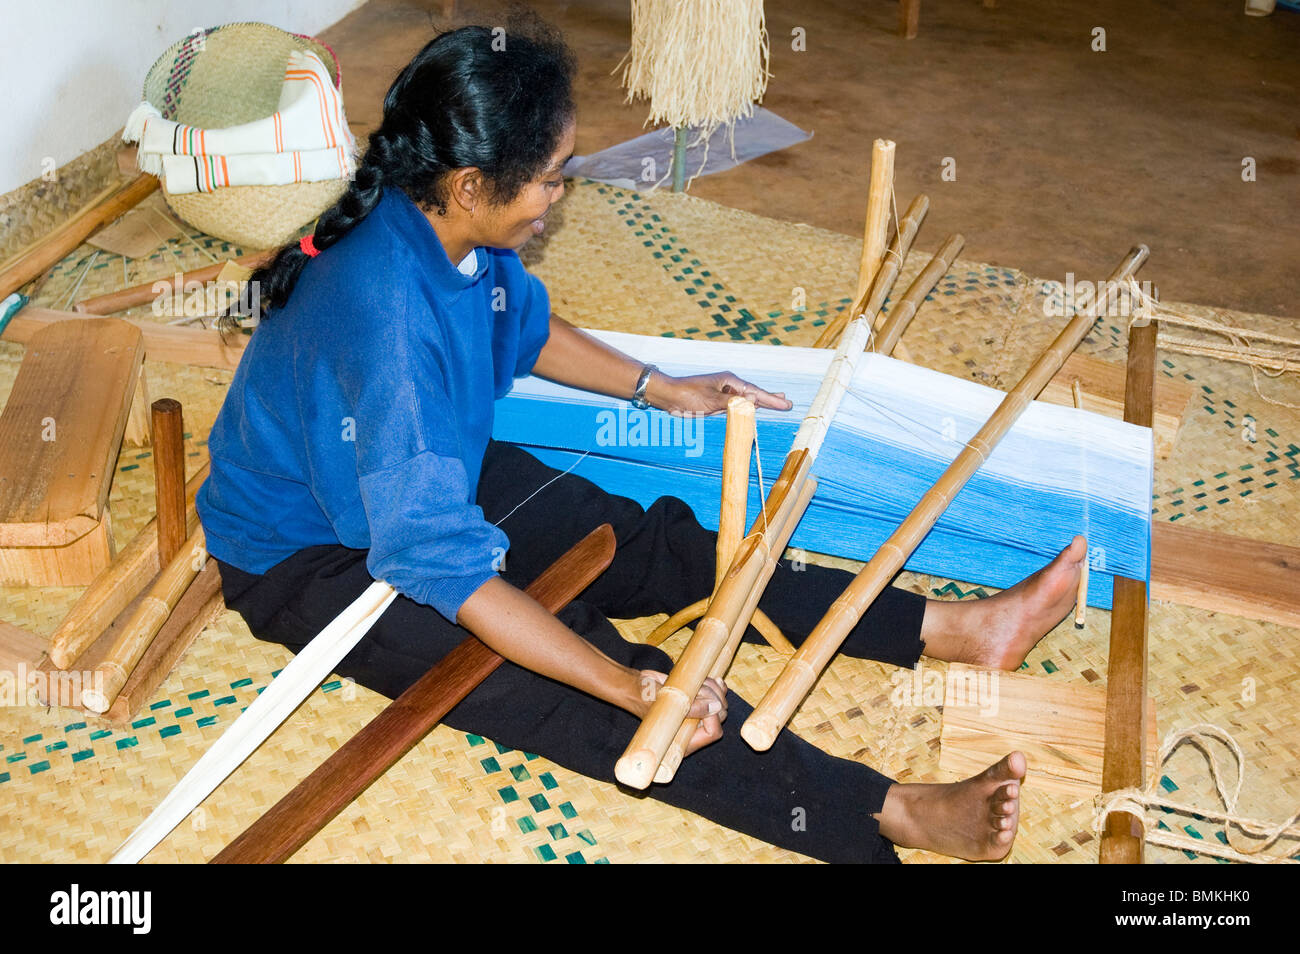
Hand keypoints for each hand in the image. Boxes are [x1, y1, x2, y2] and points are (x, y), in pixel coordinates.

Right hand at [637, 670, 728, 756]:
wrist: (638, 686)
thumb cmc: (645, 698)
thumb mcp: (666, 702)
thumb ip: (691, 707)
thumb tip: (716, 706)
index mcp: (685, 740)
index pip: (713, 732)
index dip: (712, 716)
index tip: (700, 701)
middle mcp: (694, 729)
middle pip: (720, 716)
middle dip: (713, 697)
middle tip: (696, 687)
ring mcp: (698, 714)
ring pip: (720, 702)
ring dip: (713, 688)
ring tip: (696, 682)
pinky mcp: (699, 699)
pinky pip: (718, 694)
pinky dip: (716, 685)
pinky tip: (710, 679)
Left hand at [648, 370, 793, 415]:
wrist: (668, 396)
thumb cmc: (688, 395)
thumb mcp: (712, 400)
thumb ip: (733, 402)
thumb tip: (753, 401)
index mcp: (729, 380)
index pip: (755, 392)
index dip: (771, 399)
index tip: (786, 404)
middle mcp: (728, 385)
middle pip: (754, 393)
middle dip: (770, 399)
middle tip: (787, 403)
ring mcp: (723, 393)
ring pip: (747, 400)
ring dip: (761, 402)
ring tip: (777, 402)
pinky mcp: (717, 402)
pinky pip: (737, 406)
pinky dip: (747, 407)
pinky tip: (753, 408)